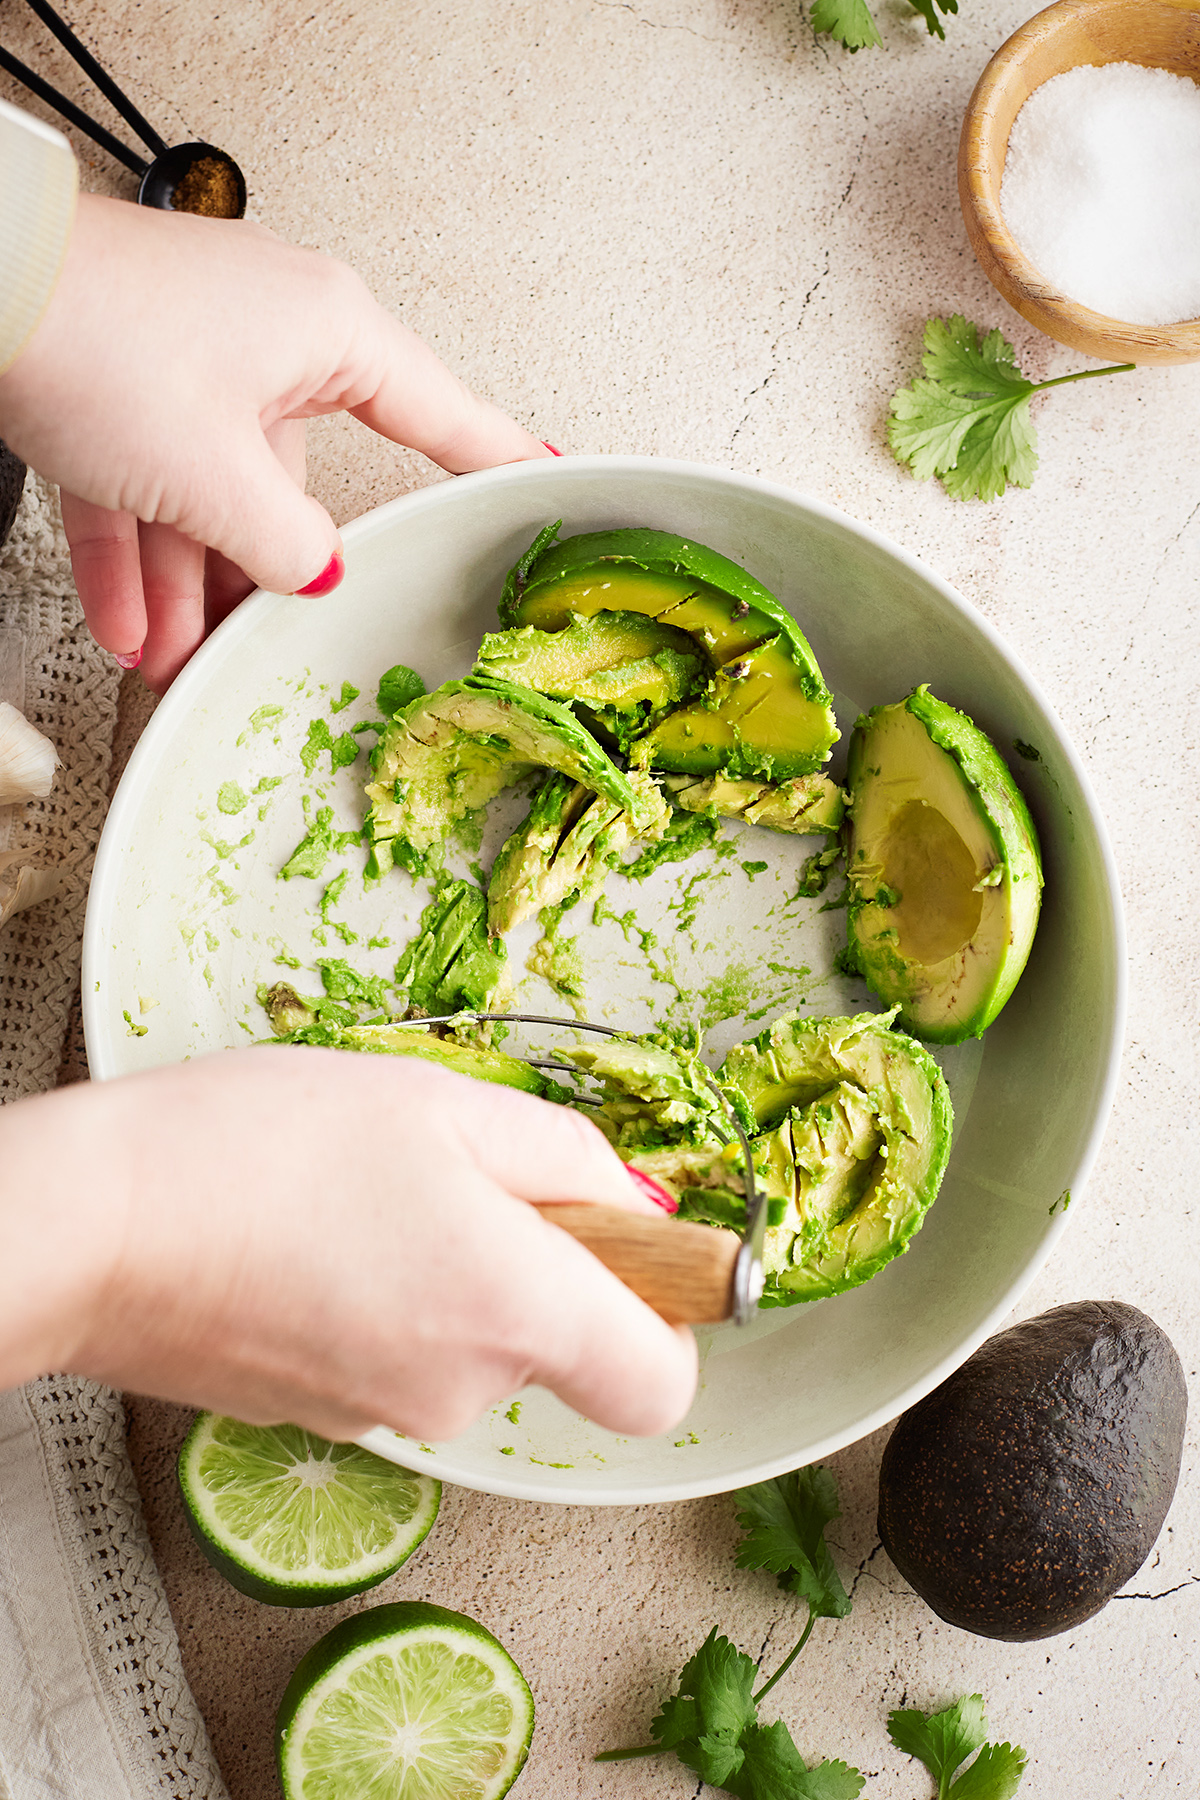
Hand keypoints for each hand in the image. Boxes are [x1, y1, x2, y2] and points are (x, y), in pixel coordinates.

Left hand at [0, 194, 552, 692]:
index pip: (440, 414)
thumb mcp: (217, 476)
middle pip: (291, 488)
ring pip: (208, 497)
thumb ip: (288, 544)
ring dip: (186, 587)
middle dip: (255, 583)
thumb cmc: (100, 338)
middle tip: (254, 648)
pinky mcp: (122, 381)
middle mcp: (270, 338)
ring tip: (170, 656)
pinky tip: (128, 623)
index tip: (544, 479)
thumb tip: (316, 575)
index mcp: (328, 333)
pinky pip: (148, 485)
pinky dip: (137, 554)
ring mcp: (192, 360)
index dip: (493, 460)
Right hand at [0, 1049, 696, 1440]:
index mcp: (514, 1310)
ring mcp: (385, 1421)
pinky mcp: (321, 1424)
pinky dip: (382, 1301)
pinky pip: (397, 1357)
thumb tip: (636, 1204)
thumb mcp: (442, 1104)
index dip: (666, 1315)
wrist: (97, 1225)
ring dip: (444, 1273)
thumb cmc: (263, 1147)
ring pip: (468, 1345)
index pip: (660, 1385)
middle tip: (445, 1174)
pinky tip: (313, 1234)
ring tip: (358, 1194)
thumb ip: (566, 1157)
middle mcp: (462, 1391)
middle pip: (554, 1345)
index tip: (627, 1249)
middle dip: (527, 1260)